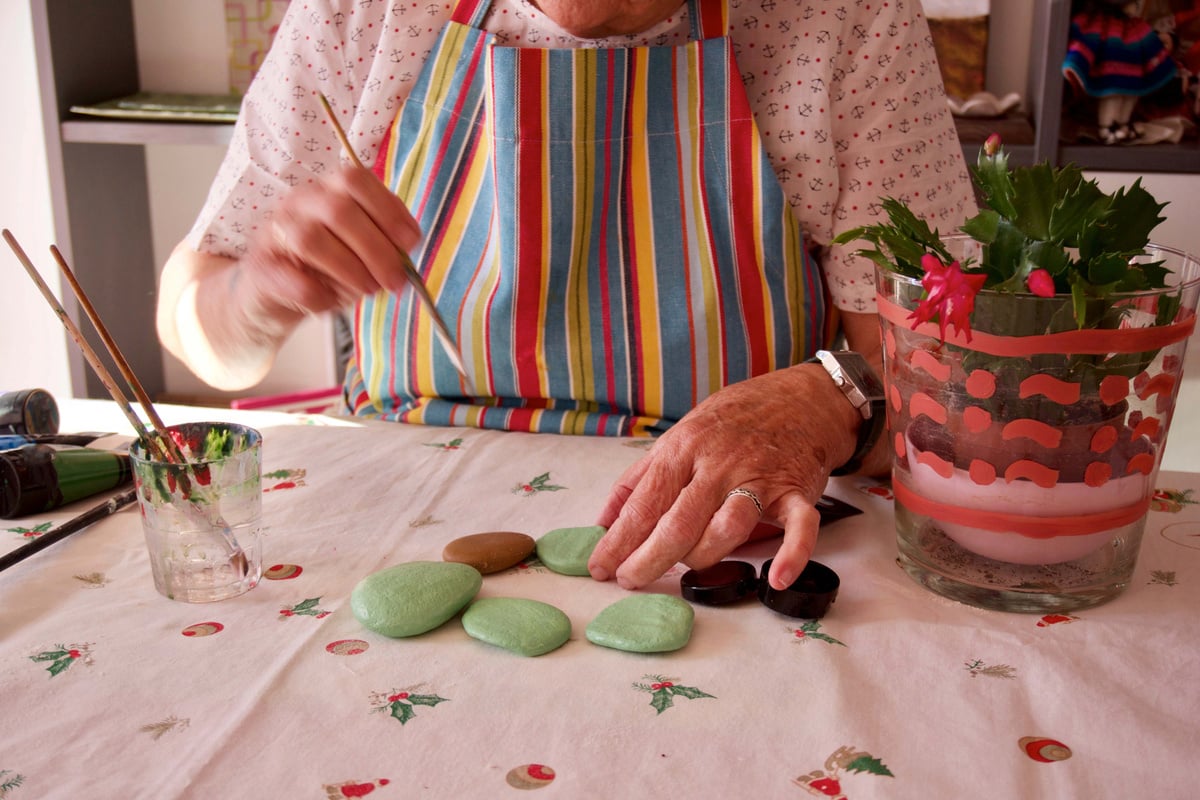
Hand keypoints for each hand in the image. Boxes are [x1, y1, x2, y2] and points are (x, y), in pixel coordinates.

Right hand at [240, 164, 421, 320]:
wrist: (271, 295)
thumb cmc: (325, 268)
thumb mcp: (360, 251)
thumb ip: (384, 245)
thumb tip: (405, 255)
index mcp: (329, 190)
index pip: (356, 180)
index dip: (388, 209)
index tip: (410, 242)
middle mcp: (300, 202)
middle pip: (339, 211)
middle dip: (376, 249)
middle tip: (394, 280)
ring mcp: (275, 231)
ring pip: (311, 240)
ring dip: (349, 270)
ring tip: (367, 290)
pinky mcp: (260, 267)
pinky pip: (291, 278)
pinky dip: (318, 295)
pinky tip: (329, 301)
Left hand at [587, 364, 860, 590]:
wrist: (799, 399)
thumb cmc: (730, 422)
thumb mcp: (678, 436)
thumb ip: (639, 479)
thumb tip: (603, 522)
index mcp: (683, 449)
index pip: (645, 502)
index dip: (618, 540)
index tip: (599, 567)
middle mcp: (719, 465)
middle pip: (680, 522)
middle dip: (649, 558)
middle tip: (629, 581)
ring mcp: (760, 479)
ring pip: (729, 526)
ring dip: (704, 556)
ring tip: (686, 570)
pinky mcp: (797, 492)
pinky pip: (799, 527)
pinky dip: (792, 554)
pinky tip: (776, 579)